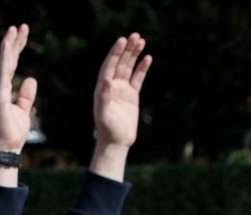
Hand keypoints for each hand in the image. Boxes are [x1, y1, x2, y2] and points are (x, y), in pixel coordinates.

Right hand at [0, 25, 36, 155]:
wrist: (6, 147)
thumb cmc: (12, 133)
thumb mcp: (24, 110)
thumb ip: (25, 95)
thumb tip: (30, 78)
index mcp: (2, 89)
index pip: (11, 64)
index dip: (17, 48)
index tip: (22, 33)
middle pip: (8, 60)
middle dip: (15, 42)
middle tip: (21, 26)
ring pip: (4, 62)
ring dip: (9, 44)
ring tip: (14, 29)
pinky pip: (3, 72)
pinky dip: (5, 58)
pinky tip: (8, 45)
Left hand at [91, 33, 150, 178]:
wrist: (117, 142)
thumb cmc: (108, 130)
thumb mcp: (104, 114)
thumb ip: (104, 98)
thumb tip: (106, 82)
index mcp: (102, 89)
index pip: (109, 66)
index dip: (115, 53)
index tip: (122, 40)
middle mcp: (111, 87)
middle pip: (119, 63)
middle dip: (126, 50)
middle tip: (135, 35)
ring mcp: (122, 90)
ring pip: (128, 68)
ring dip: (134, 54)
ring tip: (141, 40)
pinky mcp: (131, 96)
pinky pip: (137, 78)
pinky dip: (142, 68)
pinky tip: (147, 58)